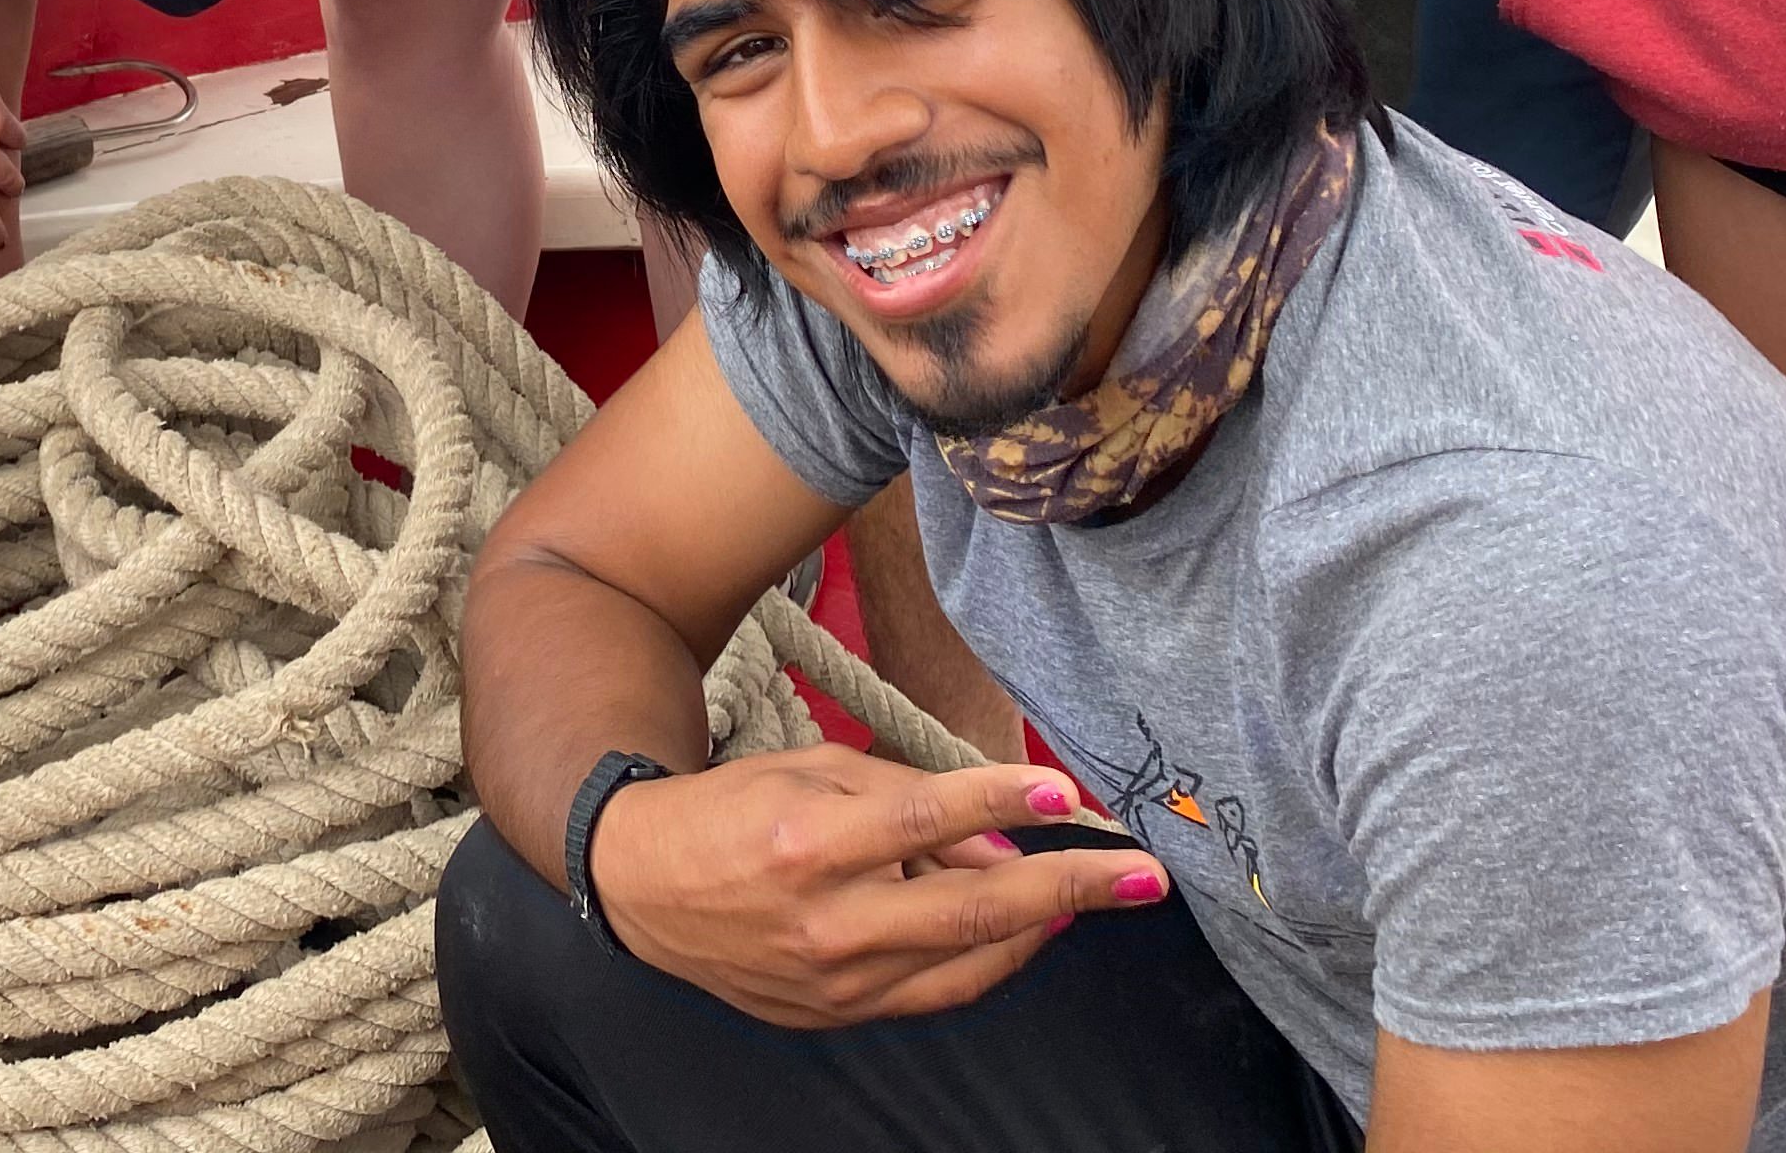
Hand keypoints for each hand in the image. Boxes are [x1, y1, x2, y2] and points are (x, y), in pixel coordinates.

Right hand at [585, 751, 1166, 1029]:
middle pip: (972, 907)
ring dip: (1041, 926)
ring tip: (1087, 892)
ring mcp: (834, 979)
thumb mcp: (809, 771)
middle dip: (1069, 888)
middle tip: (1141, 876)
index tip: (1066, 790)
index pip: (928, 817)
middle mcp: (825, 919)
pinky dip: (988, 959)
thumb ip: (906, 796)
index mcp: (809, 840)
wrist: (644, 887)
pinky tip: (1021, 928)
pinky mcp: (836, 1014)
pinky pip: (936, 991)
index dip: (1003, 801)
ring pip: (967, 960)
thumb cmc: (731, 812)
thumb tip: (997, 836)